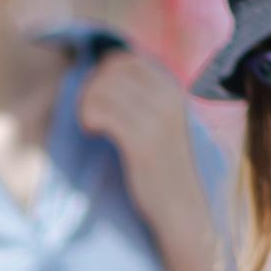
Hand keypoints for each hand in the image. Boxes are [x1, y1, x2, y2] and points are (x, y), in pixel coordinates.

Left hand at [77, 49, 201, 207]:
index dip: (104, 73)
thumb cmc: (168, 170)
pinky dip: (89, 118)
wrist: (184, 210)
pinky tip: (92, 132)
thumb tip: (111, 75)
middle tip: (89, 112)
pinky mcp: (142, 142)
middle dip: (91, 86)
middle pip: (113, 70)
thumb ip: (150, 100)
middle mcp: (169, 100)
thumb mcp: (167, 125)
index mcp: (175, 92)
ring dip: (87, 103)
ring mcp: (157, 119)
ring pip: (104, 89)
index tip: (98, 97)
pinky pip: (103, 112)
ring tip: (90, 124)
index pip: (129, 60)